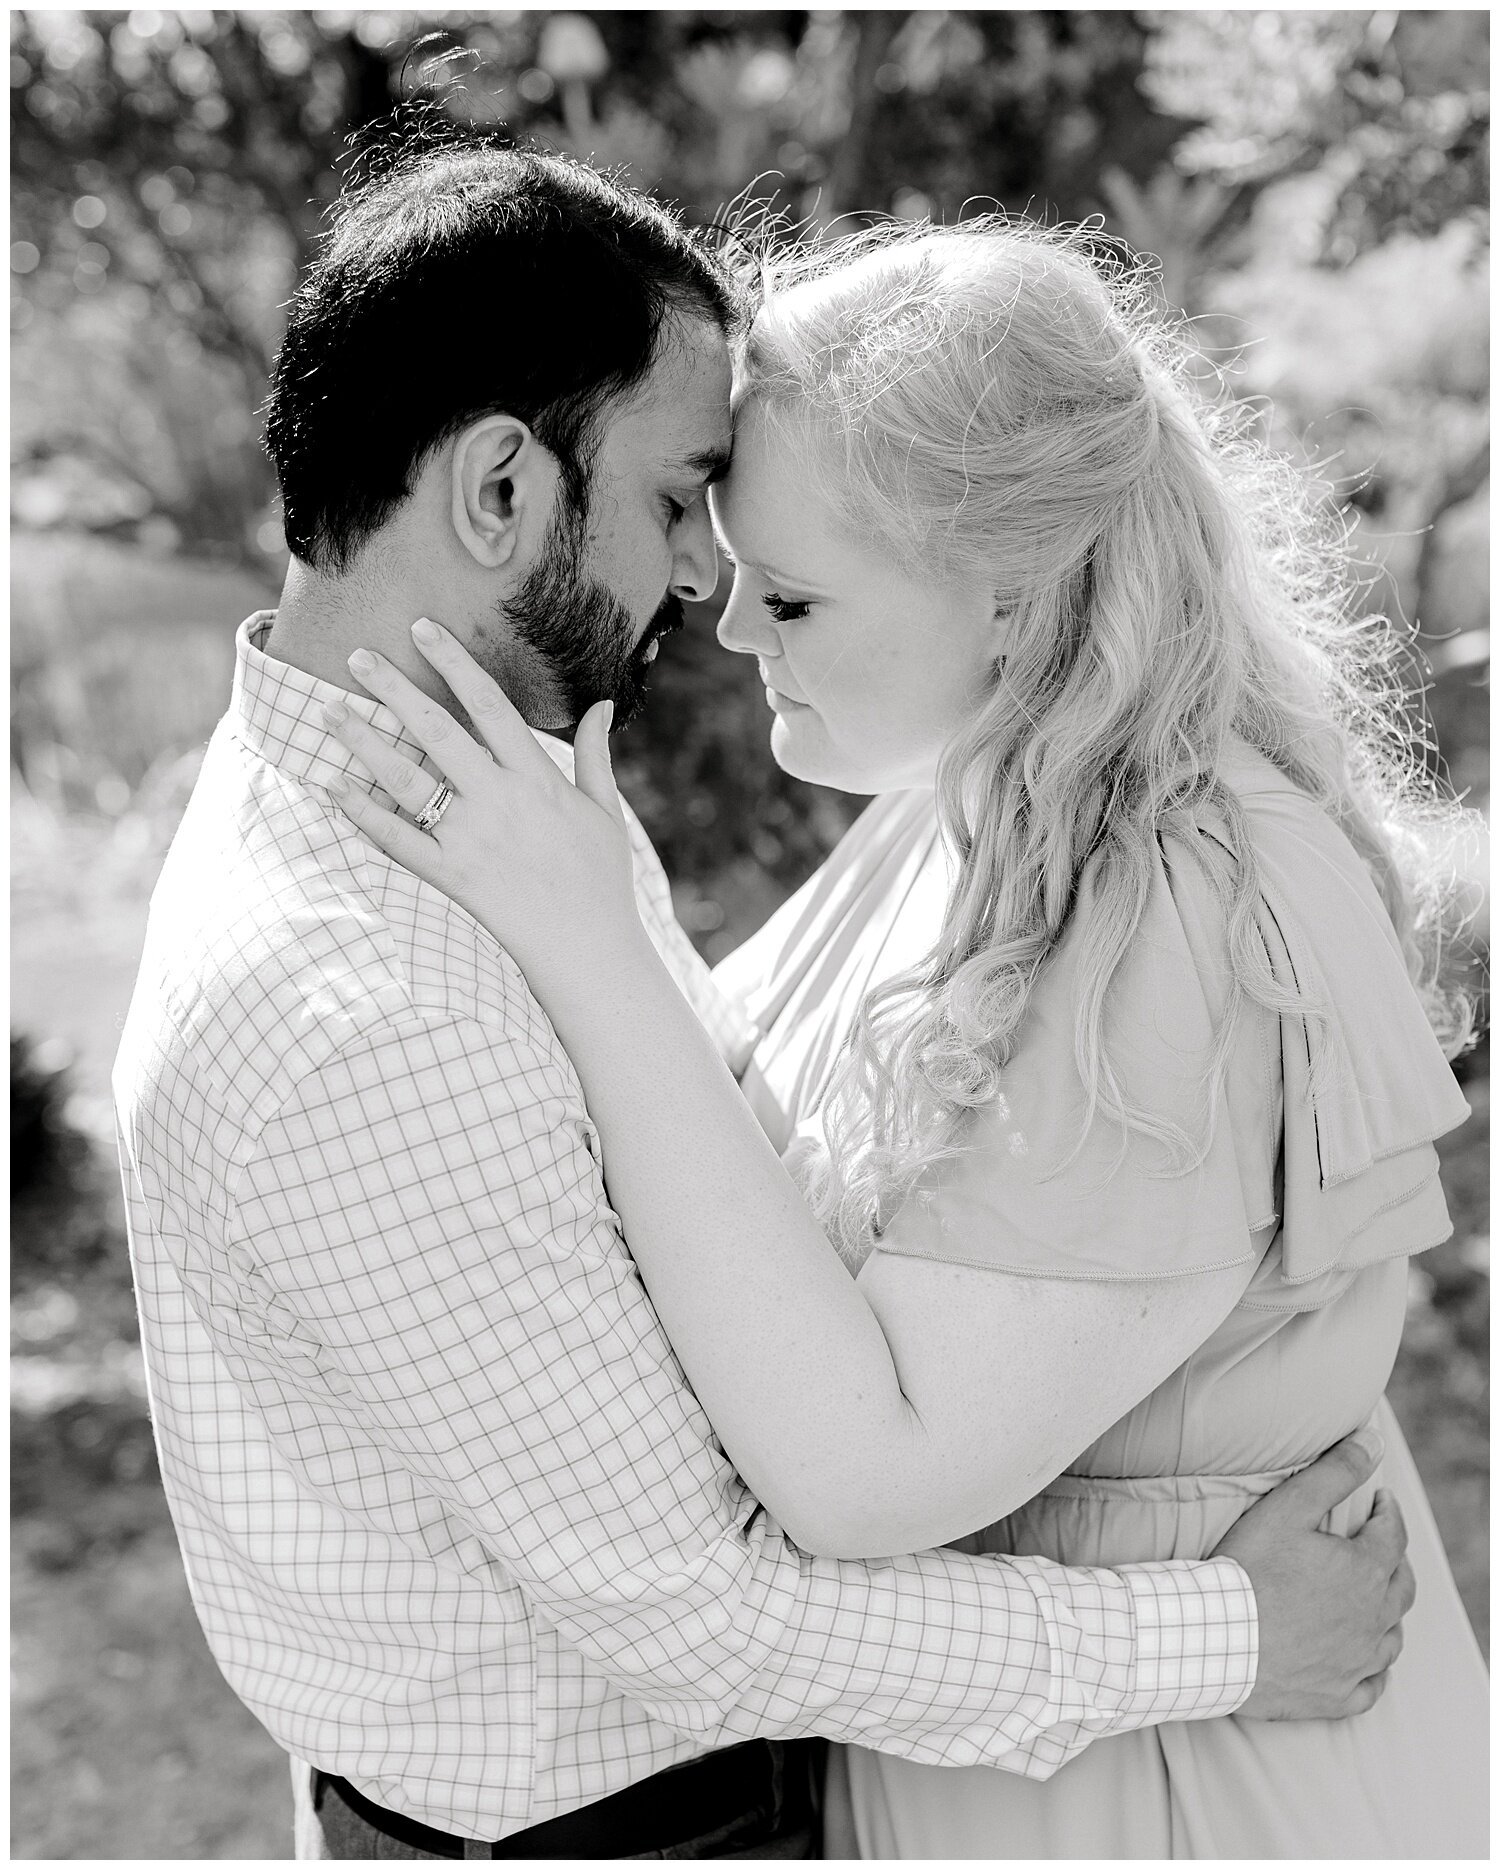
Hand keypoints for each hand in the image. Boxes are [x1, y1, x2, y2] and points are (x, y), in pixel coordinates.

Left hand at [322, 619, 641, 988]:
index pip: (489, 705)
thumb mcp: (605, 810)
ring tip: (330, 710)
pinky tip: (334, 787)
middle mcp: (500, 802)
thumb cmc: (601, 878)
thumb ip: (594, 754)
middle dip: (394, 688)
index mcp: (537, 779)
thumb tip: (602, 704)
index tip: (424, 629)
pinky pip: (398, 841)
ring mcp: (471, 839)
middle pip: (436, 731)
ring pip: (407, 780)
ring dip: (364, 742)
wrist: (587, 949)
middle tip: (358, 655)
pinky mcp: (450, 876)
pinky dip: (363, 815)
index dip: (454, 663)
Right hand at [1215, 1429, 1413, 1720]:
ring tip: (1373, 1600)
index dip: (1388, 1513)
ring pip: (1392, 1637)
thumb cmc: (1250, 1571)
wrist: (1218, 1639)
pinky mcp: (1338, 1694)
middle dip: (1395, 1560)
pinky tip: (1364, 1661)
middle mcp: (1374, 1619)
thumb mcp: (1288, 1508)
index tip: (1380, 1502)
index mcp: (1366, 1571)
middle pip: (1402, 1586)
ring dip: (1388, 1614)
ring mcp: (1358, 1662)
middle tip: (1380, 1547)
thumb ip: (1335, 1472)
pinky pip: (1372, 1685)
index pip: (1393, 1534)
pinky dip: (1374, 1670)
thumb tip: (1374, 1441)